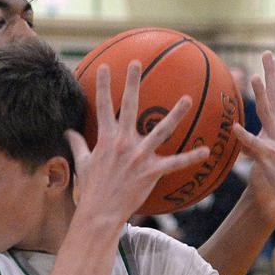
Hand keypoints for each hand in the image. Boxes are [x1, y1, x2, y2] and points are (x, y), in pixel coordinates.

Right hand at [66, 62, 209, 222]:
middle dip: (132, 82)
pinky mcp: (151, 171)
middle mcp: (123, 142)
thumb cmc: (91, 188)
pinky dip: (191, 157)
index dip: (102, 85)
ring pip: (161, 130)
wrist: (100, 212)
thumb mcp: (83, 163)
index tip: (105, 67)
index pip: (102, 106)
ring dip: (176, 114)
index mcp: (106, 138)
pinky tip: (206, 151)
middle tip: (137, 63)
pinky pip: (175, 163)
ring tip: (187, 98)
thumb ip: (77, 144)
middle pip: (129, 106)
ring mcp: (139, 156)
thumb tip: (68, 131)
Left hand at [233, 53, 274, 202]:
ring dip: (261, 97)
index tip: (268, 57)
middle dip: (272, 74)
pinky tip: (235, 127)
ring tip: (255, 78)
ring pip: (268, 116)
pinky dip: (245, 137)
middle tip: (267, 54)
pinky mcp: (270, 158)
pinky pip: (255, 146)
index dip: (272, 76)